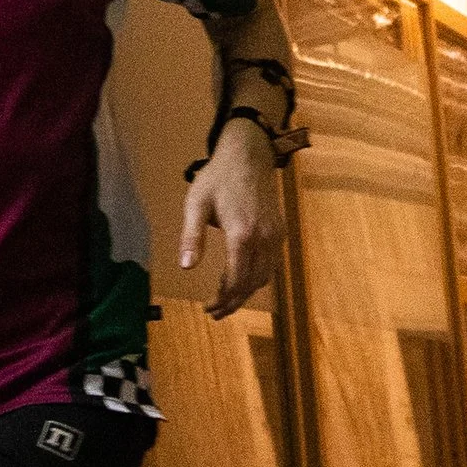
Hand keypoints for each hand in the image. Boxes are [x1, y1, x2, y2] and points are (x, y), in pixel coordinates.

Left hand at [180, 118, 283, 318]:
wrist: (249, 153)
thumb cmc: (218, 177)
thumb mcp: (196, 203)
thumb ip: (192, 237)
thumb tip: (186, 267)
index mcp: (241, 233)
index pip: (235, 280)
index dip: (222, 299)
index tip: (208, 308)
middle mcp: (263, 238)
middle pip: (252, 284)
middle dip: (233, 302)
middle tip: (215, 312)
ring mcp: (275, 235)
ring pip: (265, 277)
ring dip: (246, 294)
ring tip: (227, 302)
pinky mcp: (280, 231)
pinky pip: (272, 265)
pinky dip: (258, 279)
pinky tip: (244, 281)